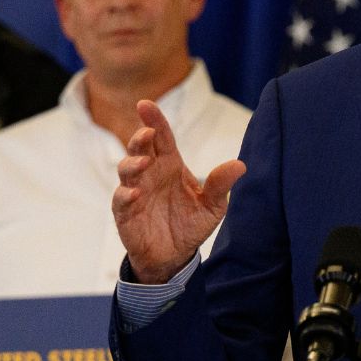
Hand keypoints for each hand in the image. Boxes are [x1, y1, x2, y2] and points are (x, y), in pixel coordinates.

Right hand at [112, 100, 246, 283]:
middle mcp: (150, 173)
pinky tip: (135, 194)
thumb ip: (220, 185)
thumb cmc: (191, 224)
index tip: (146, 104)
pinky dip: (125, 195)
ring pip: (126, 169)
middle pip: (140, 148)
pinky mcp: (125, 213)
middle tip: (147, 132)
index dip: (154, 120)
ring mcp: (135, 191)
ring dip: (132, 163)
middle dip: (140, 137)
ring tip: (144, 163)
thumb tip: (240, 165)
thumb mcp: (212, 206)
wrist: (175, 256)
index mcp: (170, 165)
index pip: (161, 138)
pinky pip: (120, 200)